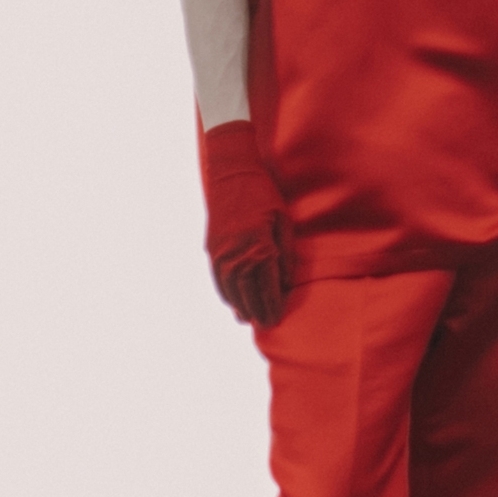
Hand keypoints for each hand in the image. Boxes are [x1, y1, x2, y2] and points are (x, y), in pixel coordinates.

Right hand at [197, 116, 286, 333]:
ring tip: (249, 319)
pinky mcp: (210, 247)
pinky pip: (217, 277)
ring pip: (229, 287)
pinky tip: (233, 301)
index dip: (271, 303)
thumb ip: (285, 253)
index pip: (266, 283)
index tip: (277, 318)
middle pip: (246, 290)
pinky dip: (225, 292)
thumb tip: (286, 283)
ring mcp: (219, 250)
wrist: (230, 172)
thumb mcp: (282, 220)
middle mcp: (235, 250)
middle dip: (257, 309)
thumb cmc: (263, 194)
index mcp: (258, 243)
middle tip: (265, 324)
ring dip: (239, 305)